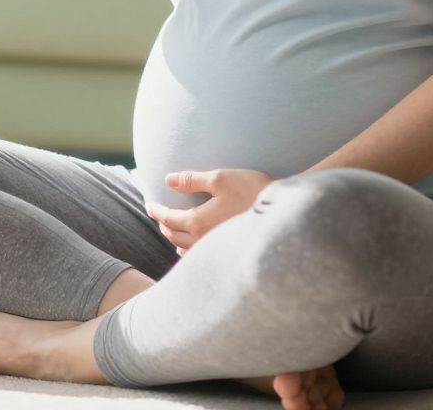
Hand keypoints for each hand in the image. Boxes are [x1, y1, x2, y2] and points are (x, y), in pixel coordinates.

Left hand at [145, 168, 273, 255]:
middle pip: (173, 235)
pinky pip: (198, 255)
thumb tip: (168, 180)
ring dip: (174, 237)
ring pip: (184, 248)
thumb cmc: (251, 190)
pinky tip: (191, 243)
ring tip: (172, 227)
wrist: (282, 212)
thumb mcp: (220, 178)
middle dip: (163, 224)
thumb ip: (191, 180)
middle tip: (158, 214)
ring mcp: (214, 249)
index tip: (150, 205)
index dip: (157, 211)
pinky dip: (188, 247)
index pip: (169, 219)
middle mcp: (203, 241)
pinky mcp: (225, 253)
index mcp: (198, 222)